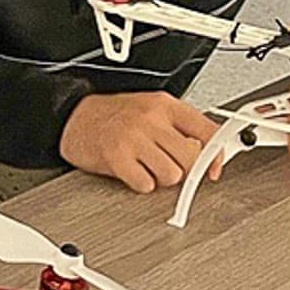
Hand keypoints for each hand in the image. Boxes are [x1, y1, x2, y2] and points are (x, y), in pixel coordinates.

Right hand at [59, 91, 219, 194]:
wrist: (72, 117)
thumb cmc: (112, 115)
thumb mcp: (150, 110)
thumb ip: (178, 127)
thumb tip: (206, 154)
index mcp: (164, 105)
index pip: (207, 132)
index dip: (216, 156)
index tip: (214, 169)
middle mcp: (151, 119)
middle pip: (192, 158)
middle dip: (184, 169)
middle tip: (169, 165)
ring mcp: (134, 138)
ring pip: (172, 175)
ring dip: (161, 178)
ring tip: (147, 166)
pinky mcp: (117, 158)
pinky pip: (146, 184)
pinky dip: (141, 184)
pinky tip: (132, 171)